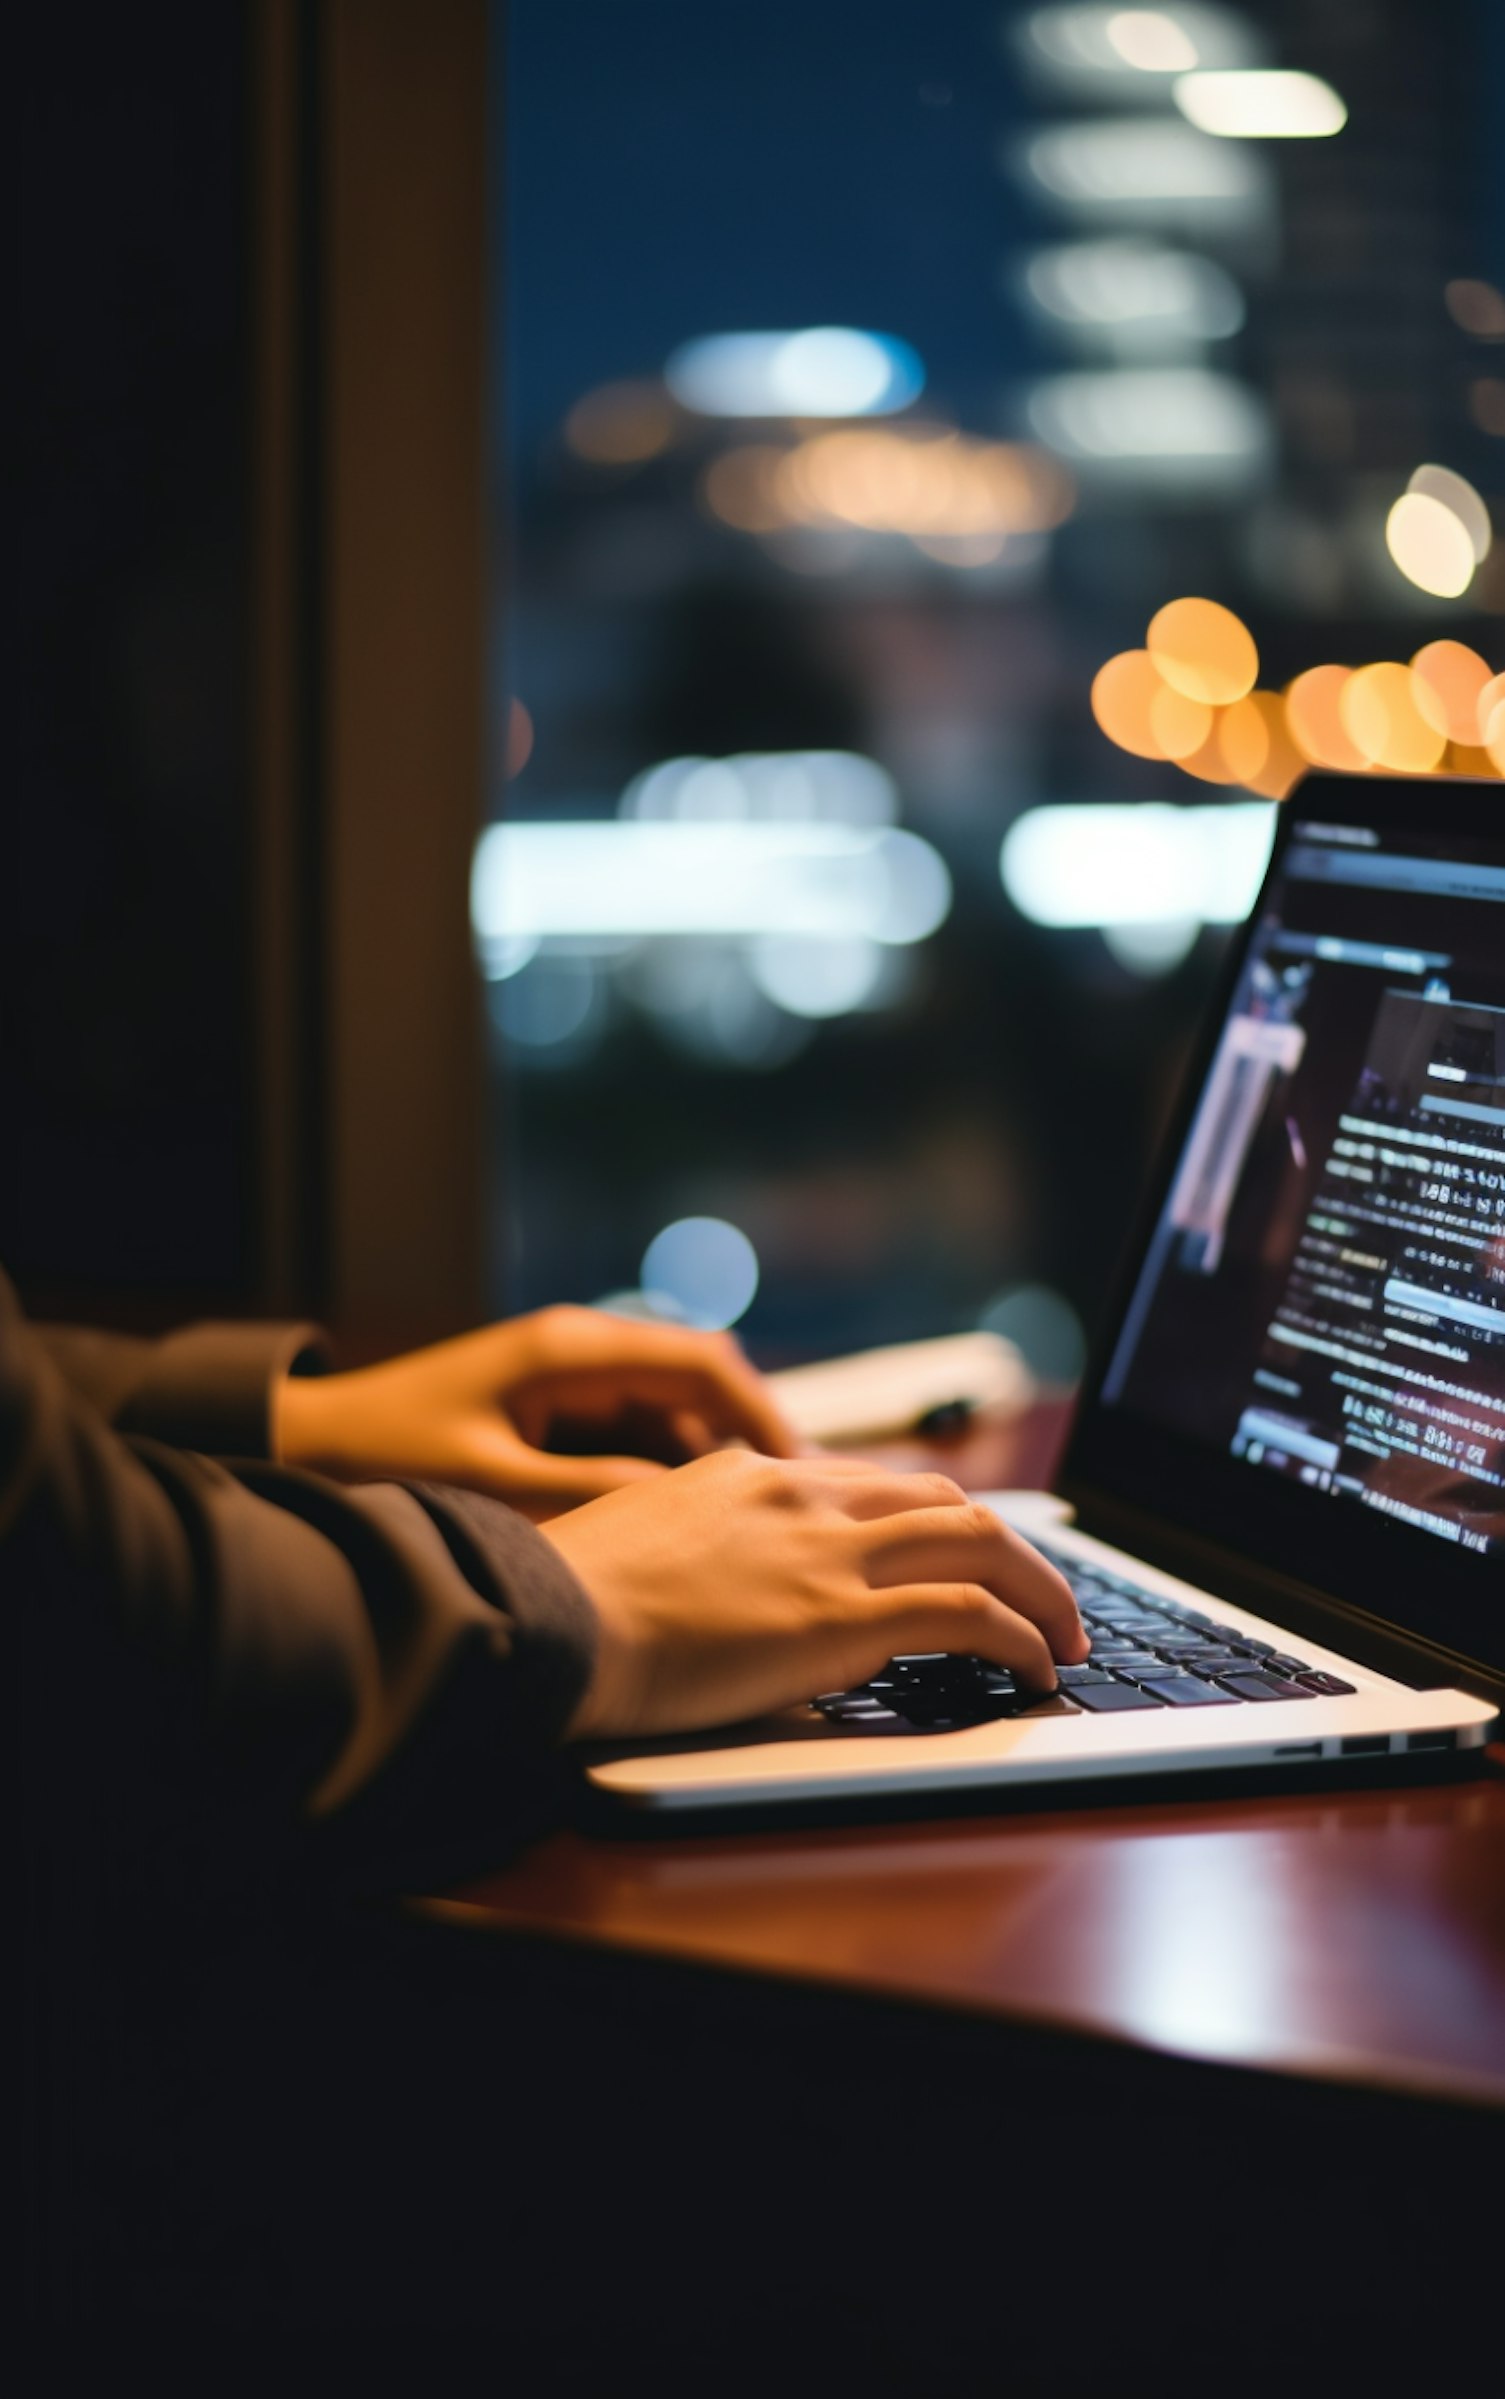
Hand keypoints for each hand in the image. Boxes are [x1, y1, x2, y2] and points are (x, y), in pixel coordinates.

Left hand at [275, 1306, 801, 1518]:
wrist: (302, 1446)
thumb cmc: (385, 1457)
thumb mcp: (499, 1488)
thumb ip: (599, 1494)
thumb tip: (695, 1510)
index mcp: (573, 1349)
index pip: (705, 1364)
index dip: (763, 1418)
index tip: (801, 1477)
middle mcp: (580, 1351)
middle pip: (699, 1386)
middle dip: (747, 1446)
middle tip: (793, 1513)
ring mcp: (566, 1380)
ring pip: (670, 1416)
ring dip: (708, 1466)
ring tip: (748, 1533)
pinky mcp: (551, 1413)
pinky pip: (633, 1437)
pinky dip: (664, 1476)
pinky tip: (681, 1532)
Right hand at [541, 1449, 1088, 1738]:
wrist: (542, 1617)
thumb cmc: (562, 1602)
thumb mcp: (635, 1545)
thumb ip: (696, 1552)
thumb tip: (721, 1594)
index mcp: (747, 1474)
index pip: (871, 1483)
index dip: (934, 1521)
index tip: (962, 1554)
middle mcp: (799, 1494)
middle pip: (943, 1502)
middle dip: (1008, 1546)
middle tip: (1040, 1595)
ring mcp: (826, 1549)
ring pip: (980, 1542)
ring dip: (1040, 1589)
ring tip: (1065, 1636)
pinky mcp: (841, 1615)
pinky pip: (970, 1614)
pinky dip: (1022, 1637)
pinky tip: (1037, 1669)